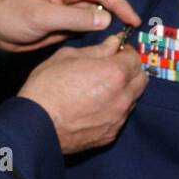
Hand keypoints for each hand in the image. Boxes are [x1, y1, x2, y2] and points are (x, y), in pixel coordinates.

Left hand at [0, 0, 138, 52]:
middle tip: (144, 13)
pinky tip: (119, 33)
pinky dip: (106, 24)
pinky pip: (92, 18)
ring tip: (137, 26)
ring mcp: (71, 3)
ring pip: (102, 4)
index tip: (135, 18)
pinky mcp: (69, 18)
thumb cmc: (10, 15)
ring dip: (117, 13)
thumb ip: (75, 17)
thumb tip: (106, 18)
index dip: (120, 2)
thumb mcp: (41, 16)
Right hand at [19, 34, 147, 153]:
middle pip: (142, 79)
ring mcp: (118, 119)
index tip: (116, 51)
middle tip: (113, 67)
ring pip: (133, 99)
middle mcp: (122, 97)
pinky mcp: (110, 135)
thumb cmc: (47, 87)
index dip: (126, 52)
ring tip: (101, 88)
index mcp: (114, 73)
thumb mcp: (68, 56)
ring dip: (124, 90)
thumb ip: (97, 50)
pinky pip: (120, 117)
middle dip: (131, 70)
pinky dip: (114, 108)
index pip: (135, 58)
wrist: (36, 125)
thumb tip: (113, 44)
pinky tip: (95, 106)